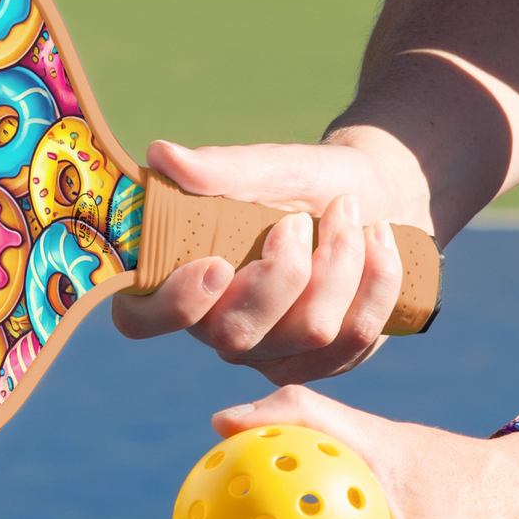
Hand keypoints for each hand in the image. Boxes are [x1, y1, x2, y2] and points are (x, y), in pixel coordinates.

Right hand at [111, 135, 426, 384]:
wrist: (378, 197)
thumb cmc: (307, 182)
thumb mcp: (272, 167)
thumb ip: (220, 169)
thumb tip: (161, 155)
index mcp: (182, 281)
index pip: (141, 320)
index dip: (172, 306)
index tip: (216, 263)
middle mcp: (218, 328)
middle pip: (235, 335)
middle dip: (283, 274)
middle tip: (299, 220)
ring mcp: (272, 354)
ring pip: (308, 333)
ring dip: (340, 262)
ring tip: (348, 214)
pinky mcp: (324, 363)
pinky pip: (354, 337)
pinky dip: (375, 278)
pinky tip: (378, 240)